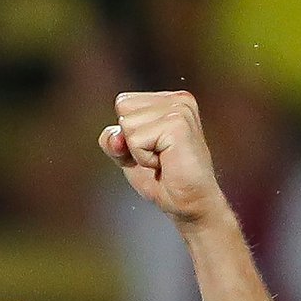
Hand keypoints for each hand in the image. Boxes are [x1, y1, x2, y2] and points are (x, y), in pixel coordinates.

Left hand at [100, 91, 232, 228]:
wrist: (189, 201)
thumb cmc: (162, 177)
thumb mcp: (127, 153)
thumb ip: (112, 138)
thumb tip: (116, 135)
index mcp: (170, 99)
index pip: (123, 102)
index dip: (126, 132)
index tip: (151, 147)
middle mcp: (179, 100)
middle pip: (122, 109)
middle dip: (130, 140)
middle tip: (157, 155)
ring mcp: (180, 110)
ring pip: (127, 125)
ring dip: (138, 151)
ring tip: (163, 159)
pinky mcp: (177, 124)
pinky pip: (135, 141)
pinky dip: (143, 158)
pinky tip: (165, 162)